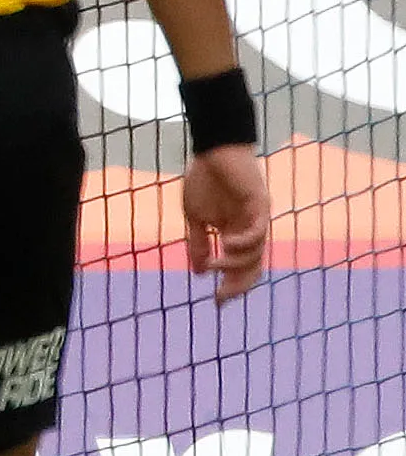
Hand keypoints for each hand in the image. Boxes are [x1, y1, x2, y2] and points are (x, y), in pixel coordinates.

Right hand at [183, 143, 269, 301]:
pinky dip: (244, 242)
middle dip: (237, 286)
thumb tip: (200, 273)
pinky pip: (257, 231)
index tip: (215, 304)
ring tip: (215, 263)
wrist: (214, 151)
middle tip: (220, 298)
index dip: (230, 287)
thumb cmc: (205, 180)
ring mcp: (257, 220)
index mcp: (236, 235)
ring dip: (235, 264)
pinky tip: (226, 243)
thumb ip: (199, 243)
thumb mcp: (195, 217)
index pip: (240, 269)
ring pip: (255, 254)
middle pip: (252, 268)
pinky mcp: (260, 206)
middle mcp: (250, 232)